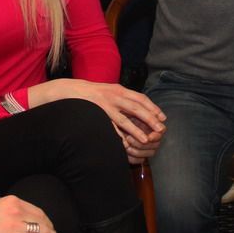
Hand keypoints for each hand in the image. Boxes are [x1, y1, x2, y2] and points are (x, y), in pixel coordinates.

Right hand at [32, 79, 166, 157]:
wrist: (71, 90)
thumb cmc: (92, 93)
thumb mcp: (110, 91)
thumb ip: (123, 97)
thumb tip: (139, 105)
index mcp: (119, 90)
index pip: (140, 98)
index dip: (153, 108)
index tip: (162, 117)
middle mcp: (114, 96)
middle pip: (136, 108)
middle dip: (150, 119)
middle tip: (160, 129)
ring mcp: (105, 105)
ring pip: (124, 119)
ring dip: (136, 130)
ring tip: (146, 139)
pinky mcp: (96, 114)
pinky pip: (109, 126)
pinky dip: (117, 135)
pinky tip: (124, 143)